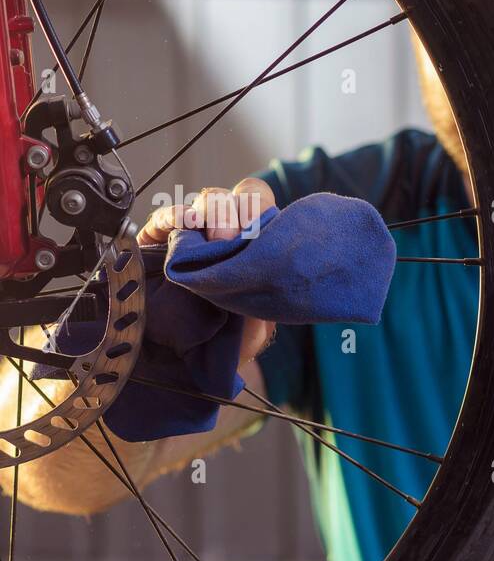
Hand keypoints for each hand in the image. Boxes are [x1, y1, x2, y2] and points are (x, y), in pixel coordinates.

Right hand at [137, 177, 276, 363]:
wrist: (191, 363)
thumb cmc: (230, 339)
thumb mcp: (261, 314)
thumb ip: (266, 281)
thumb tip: (268, 256)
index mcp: (255, 243)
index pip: (261, 204)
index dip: (259, 208)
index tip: (257, 232)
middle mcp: (225, 232)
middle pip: (235, 197)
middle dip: (237, 211)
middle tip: (230, 240)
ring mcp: (193, 235)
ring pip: (206, 201)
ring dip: (211, 212)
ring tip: (209, 236)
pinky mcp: (159, 242)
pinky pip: (165, 218)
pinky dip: (173, 216)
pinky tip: (180, 224)